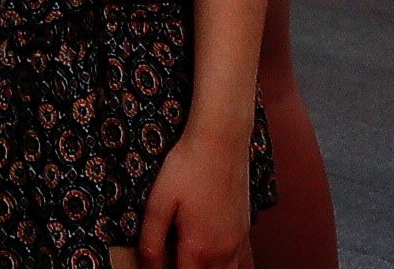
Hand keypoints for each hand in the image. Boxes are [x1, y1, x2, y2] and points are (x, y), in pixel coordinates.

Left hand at [135, 114, 252, 268]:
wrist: (221, 139)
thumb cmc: (188, 166)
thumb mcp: (159, 202)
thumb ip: (152, 240)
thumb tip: (149, 266)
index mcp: (199, 248)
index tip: (159, 268)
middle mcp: (223, 251)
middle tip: (175, 259)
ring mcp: (238, 240)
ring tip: (191, 259)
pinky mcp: (244, 228)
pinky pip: (237, 260)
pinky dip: (224, 264)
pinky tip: (209, 250)